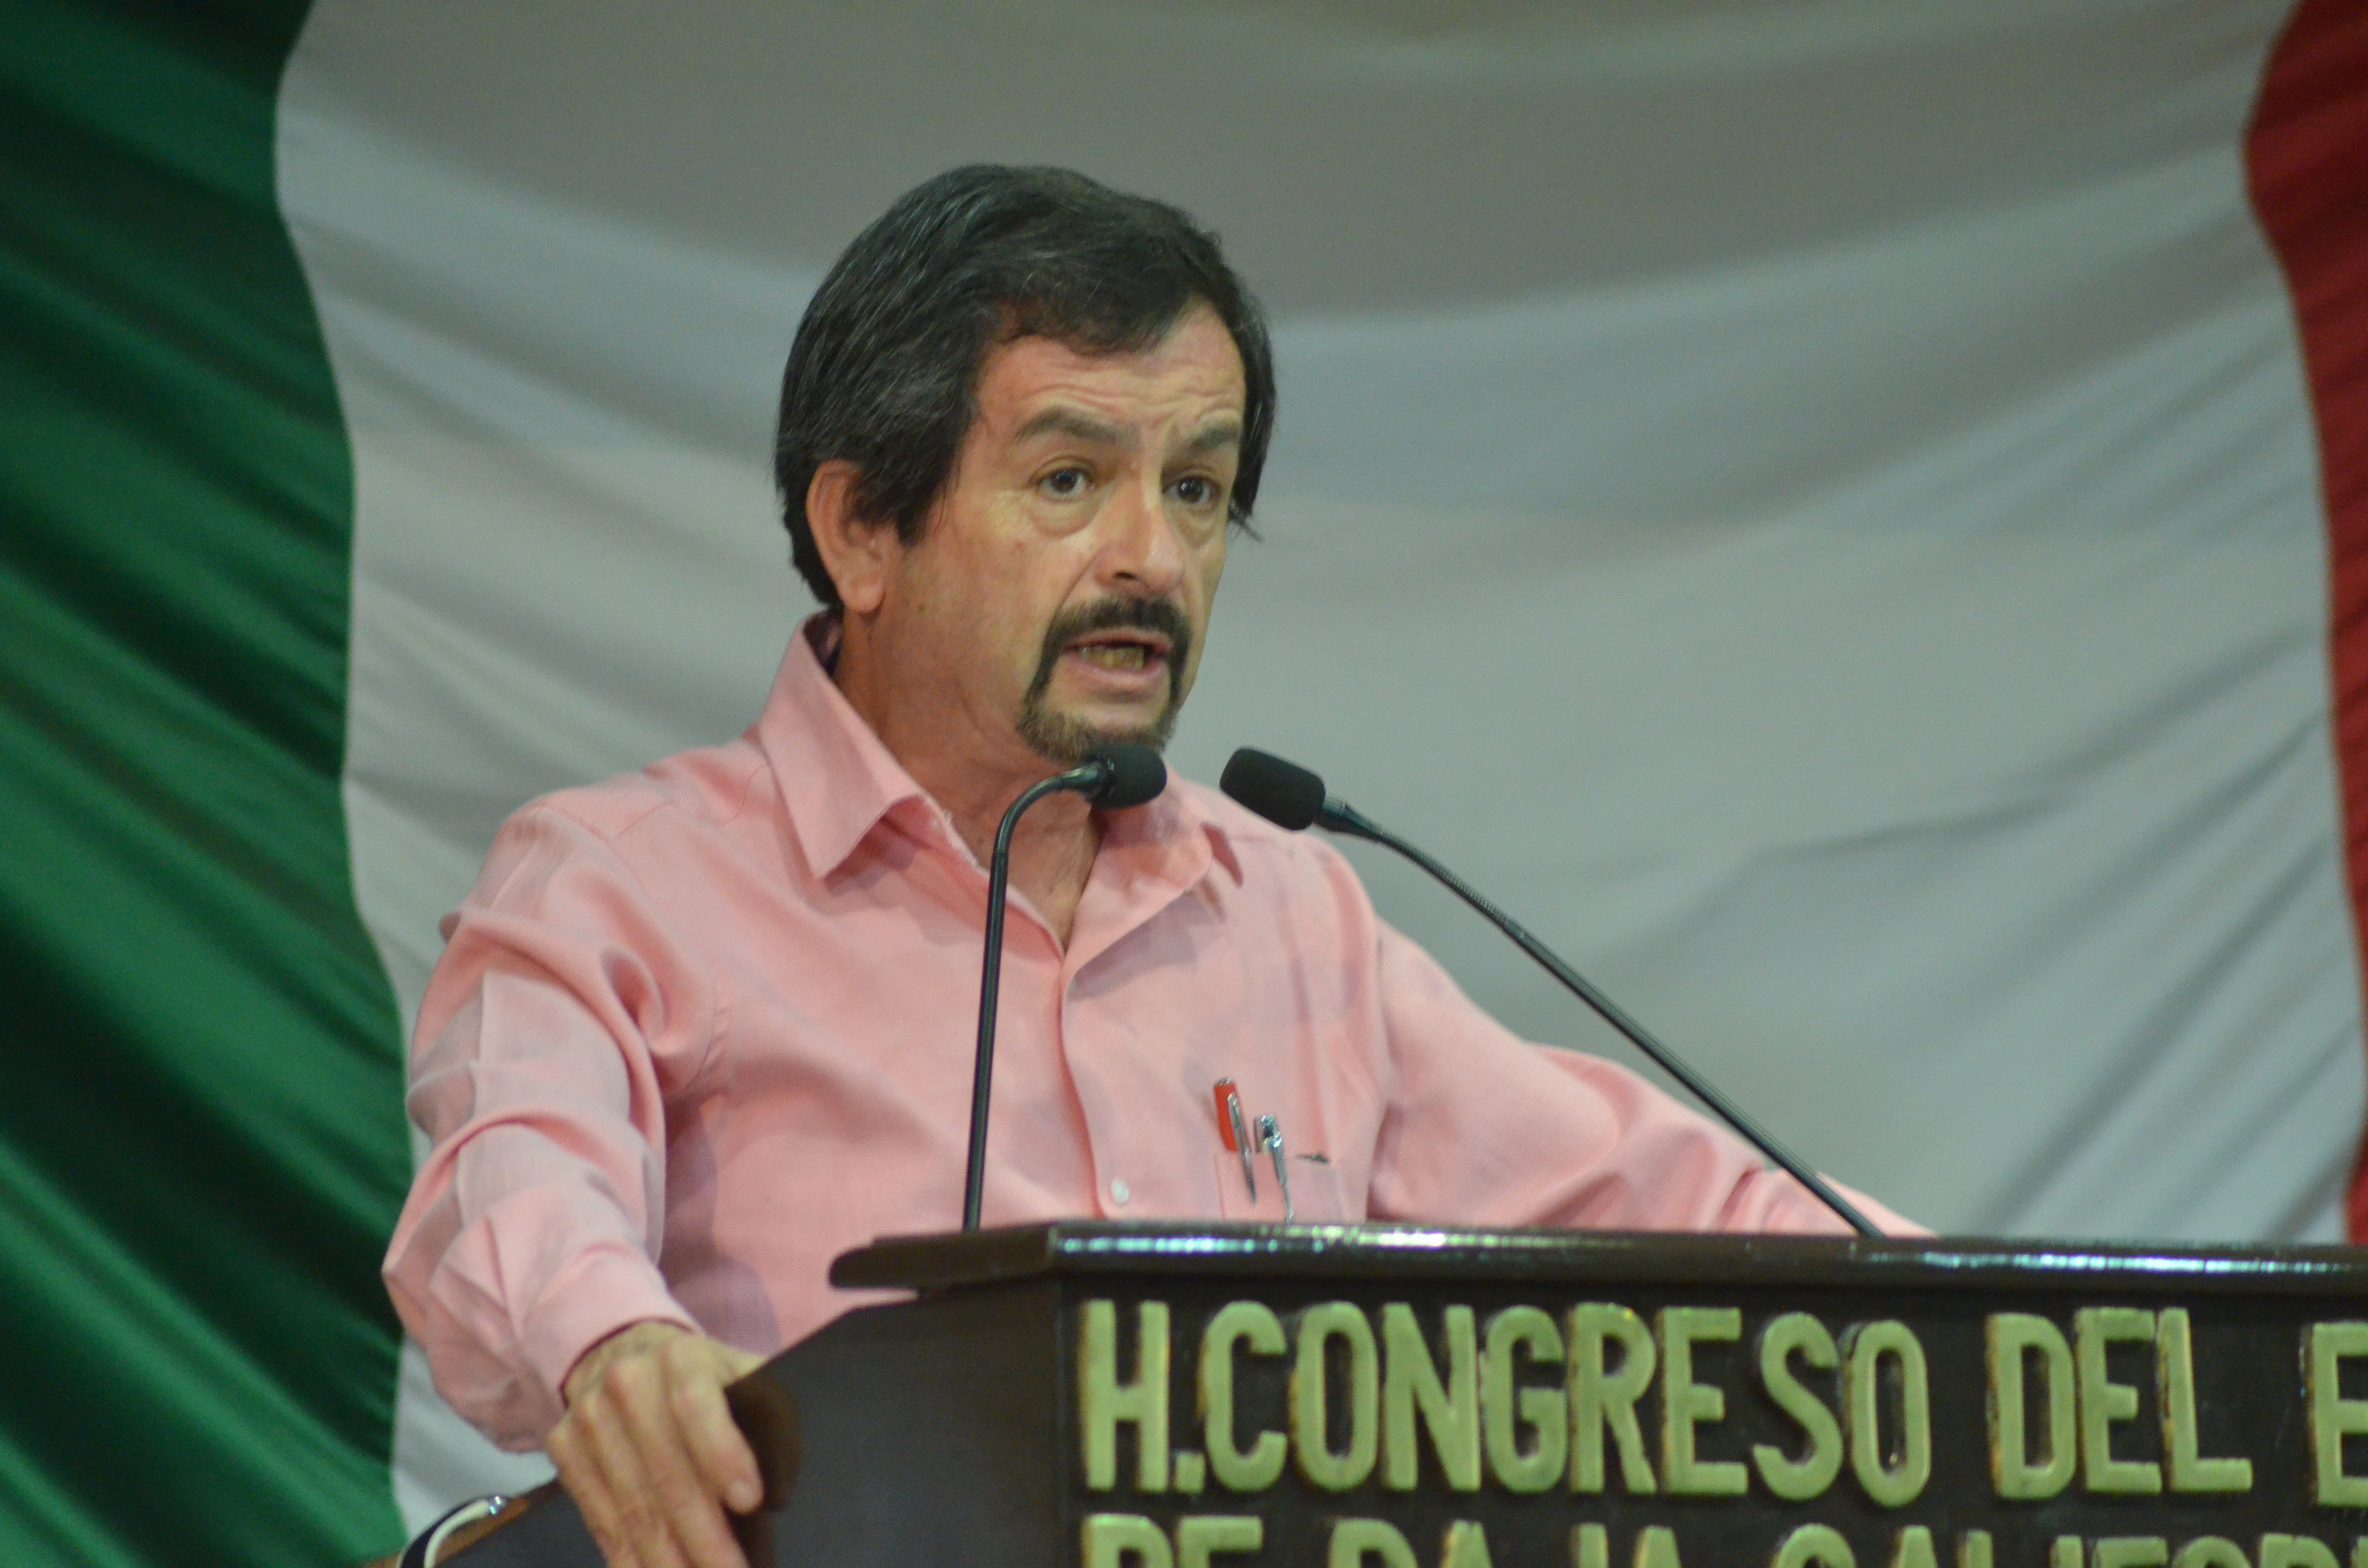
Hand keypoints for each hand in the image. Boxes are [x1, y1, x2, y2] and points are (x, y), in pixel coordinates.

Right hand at [550, 1321, 766, 1567]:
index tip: (751, 1501)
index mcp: (681, 1357)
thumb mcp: (738, 1373)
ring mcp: (589, 1417)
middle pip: (666, 1472)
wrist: (621, 1351)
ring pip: (633, 1506)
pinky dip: (628, 1557)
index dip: (721, 1454)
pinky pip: (601, 1518)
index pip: (695, 1404)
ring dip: (668, 1559)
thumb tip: (782, 1486)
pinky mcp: (565, 1449)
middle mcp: (628, 1382)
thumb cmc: (701, 1377)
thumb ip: (765, 1413)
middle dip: (704, 1536)